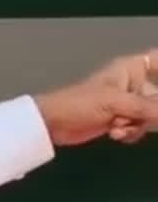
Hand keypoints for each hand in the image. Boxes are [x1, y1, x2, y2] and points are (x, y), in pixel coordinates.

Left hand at [35, 50, 157, 146]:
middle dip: (151, 112)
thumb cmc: (80, 104)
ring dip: (138, 124)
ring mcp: (128, 102)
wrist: (53, 125)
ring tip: (117, 127)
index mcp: (132, 68)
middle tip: (136, 118)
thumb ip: (148, 107)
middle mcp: (134, 83)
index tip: (156, 96)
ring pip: (152, 114)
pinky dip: (130, 132)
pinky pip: (140, 126)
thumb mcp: (116, 103)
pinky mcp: (121, 119)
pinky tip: (114, 134)